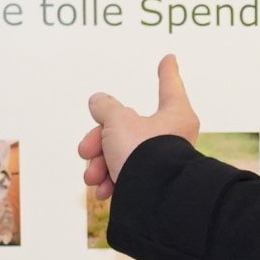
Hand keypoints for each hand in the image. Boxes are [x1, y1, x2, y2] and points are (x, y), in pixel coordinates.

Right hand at [81, 54, 200, 198]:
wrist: (152, 201)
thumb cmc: (143, 153)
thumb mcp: (117, 122)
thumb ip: (106, 108)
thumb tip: (99, 102)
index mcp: (175, 115)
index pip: (169, 87)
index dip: (167, 72)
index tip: (169, 58)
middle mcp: (173, 138)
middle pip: (128, 128)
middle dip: (100, 141)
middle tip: (85, 151)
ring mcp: (162, 163)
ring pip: (122, 155)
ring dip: (100, 164)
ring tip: (92, 177)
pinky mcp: (152, 186)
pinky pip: (127, 177)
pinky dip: (111, 181)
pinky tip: (102, 191)